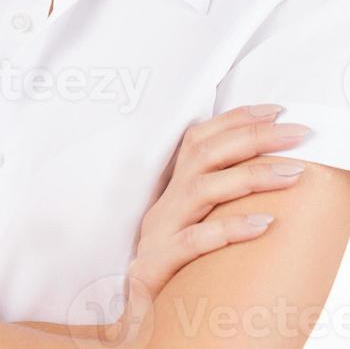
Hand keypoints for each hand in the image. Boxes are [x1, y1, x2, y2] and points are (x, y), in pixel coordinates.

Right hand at [110, 103, 308, 343]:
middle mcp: (164, 204)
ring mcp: (159, 232)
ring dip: (251, 175)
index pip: (199, 139)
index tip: (276, 110)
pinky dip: (231, 229)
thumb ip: (220, 205)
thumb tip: (271, 178)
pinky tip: (265, 224)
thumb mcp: (195, 230)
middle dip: (254, 137)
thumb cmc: (174, 275)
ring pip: (203, 188)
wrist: (137, 325)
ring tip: (293, 173)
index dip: (236, 119)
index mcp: (172, 191)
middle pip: (204, 154)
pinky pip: (195, 241)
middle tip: (299, 134)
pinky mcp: (157, 264)